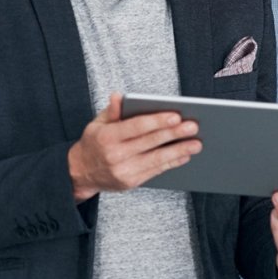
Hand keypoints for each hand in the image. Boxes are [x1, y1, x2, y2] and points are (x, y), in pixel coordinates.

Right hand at [67, 92, 200, 201]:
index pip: (136, 127)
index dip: (157, 121)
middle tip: (193, 126)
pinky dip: (171, 162)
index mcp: (107, 137)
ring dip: (179, 151)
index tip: (176, 116)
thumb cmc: (94, 143)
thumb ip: (112, 111)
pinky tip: (184, 155)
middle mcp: (115, 155)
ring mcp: (124, 171)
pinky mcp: (131, 182)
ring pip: (156, 159)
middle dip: (174, 134)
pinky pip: (155, 171)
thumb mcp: (97, 124)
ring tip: (196, 143)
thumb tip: (118, 95)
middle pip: (150, 142)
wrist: (81, 173)